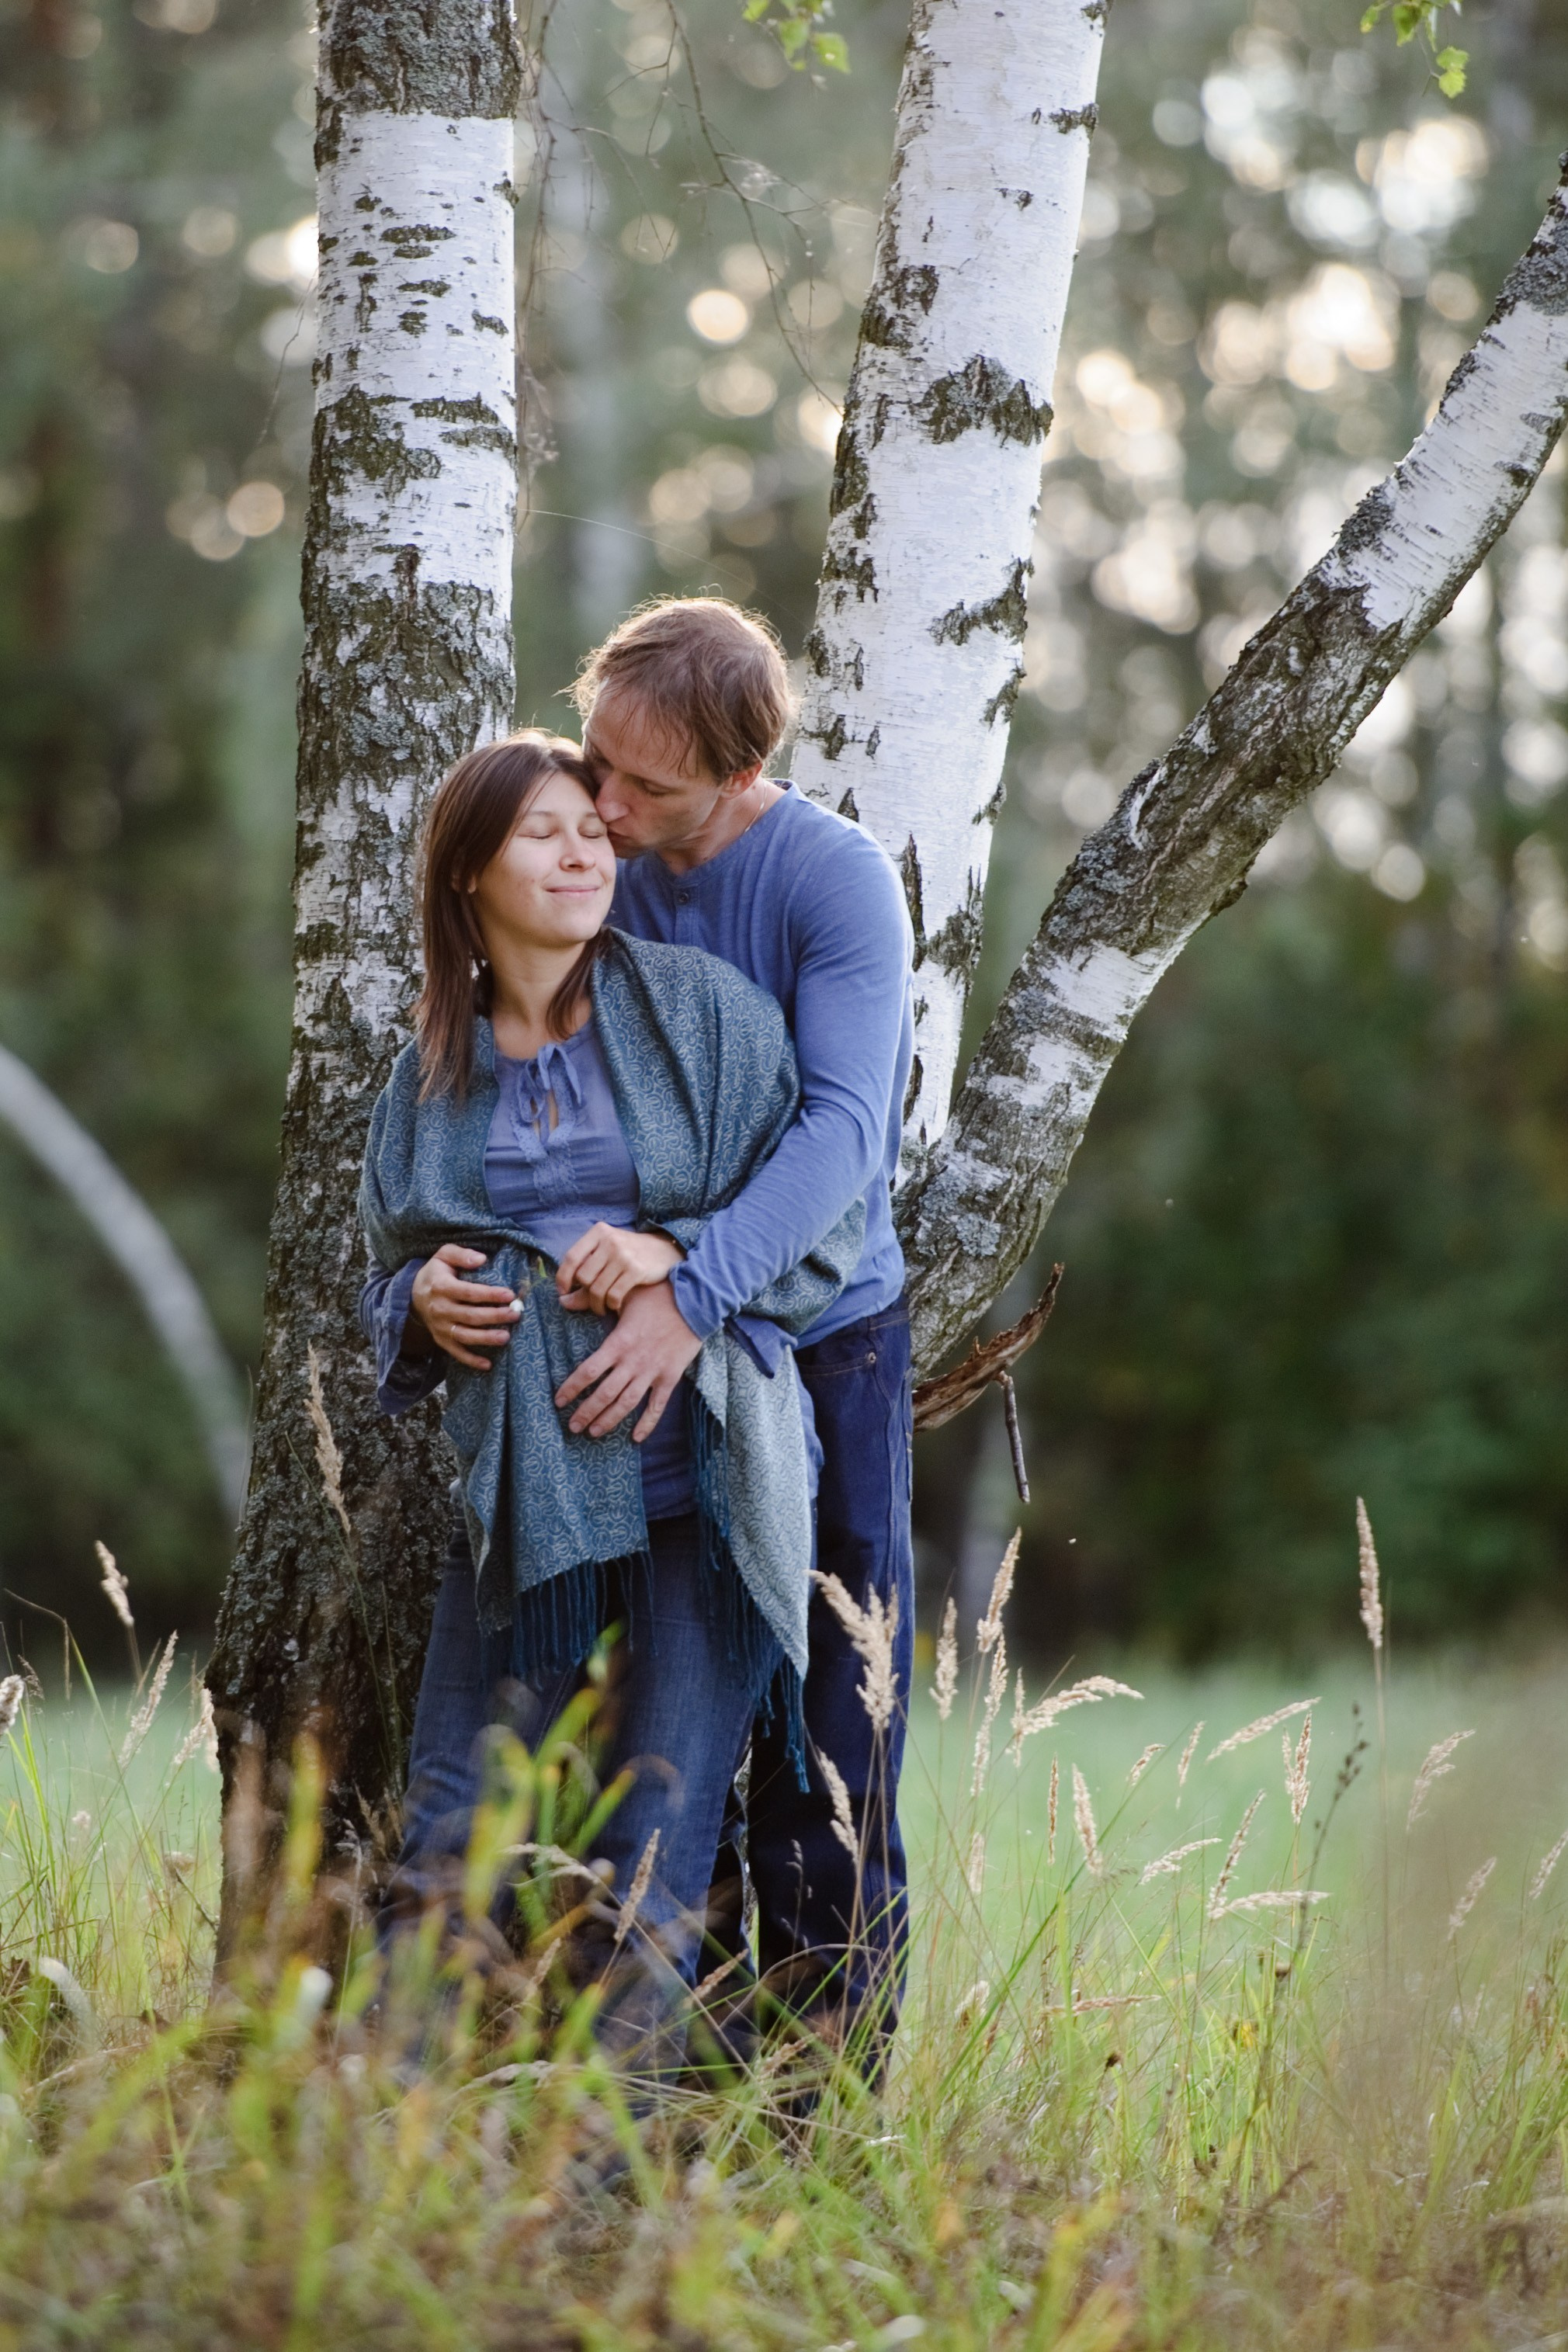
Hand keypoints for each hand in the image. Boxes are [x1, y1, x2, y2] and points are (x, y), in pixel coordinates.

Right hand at [410, 1244, 522, 1371]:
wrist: (413, 1295)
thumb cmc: (436, 1273)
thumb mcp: (444, 1255)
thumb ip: (461, 1254)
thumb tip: (481, 1258)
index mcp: (441, 1287)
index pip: (469, 1292)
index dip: (490, 1294)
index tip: (510, 1295)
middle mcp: (440, 1309)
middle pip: (470, 1315)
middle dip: (494, 1316)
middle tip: (515, 1314)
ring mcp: (440, 1327)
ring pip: (465, 1335)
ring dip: (486, 1339)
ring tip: (505, 1337)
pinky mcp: (441, 1340)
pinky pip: (456, 1352)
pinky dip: (471, 1360)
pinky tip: (488, 1365)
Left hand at [554, 1281, 701, 1441]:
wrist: (695, 1302)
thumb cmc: (657, 1295)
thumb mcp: (623, 1295)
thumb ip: (591, 1300)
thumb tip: (563, 1300)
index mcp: (618, 1343)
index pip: (588, 1372)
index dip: (571, 1388)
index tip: (559, 1400)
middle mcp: (632, 1362)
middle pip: (604, 1394)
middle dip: (586, 1412)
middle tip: (573, 1426)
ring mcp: (652, 1371)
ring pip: (626, 1403)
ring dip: (608, 1420)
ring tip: (593, 1433)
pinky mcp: (670, 1376)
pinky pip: (657, 1405)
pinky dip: (647, 1423)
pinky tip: (636, 1438)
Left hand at [555, 1223, 683, 1314]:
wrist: (665, 1251)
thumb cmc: (629, 1255)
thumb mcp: (606, 1256)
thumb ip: (584, 1275)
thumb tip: (563, 1302)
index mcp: (599, 1232)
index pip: (571, 1257)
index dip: (563, 1278)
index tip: (563, 1292)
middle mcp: (610, 1241)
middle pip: (584, 1276)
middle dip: (584, 1294)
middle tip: (591, 1300)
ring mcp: (624, 1255)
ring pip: (597, 1289)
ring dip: (597, 1304)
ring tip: (601, 1307)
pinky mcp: (636, 1270)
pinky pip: (614, 1295)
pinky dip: (611, 1304)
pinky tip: (614, 1304)